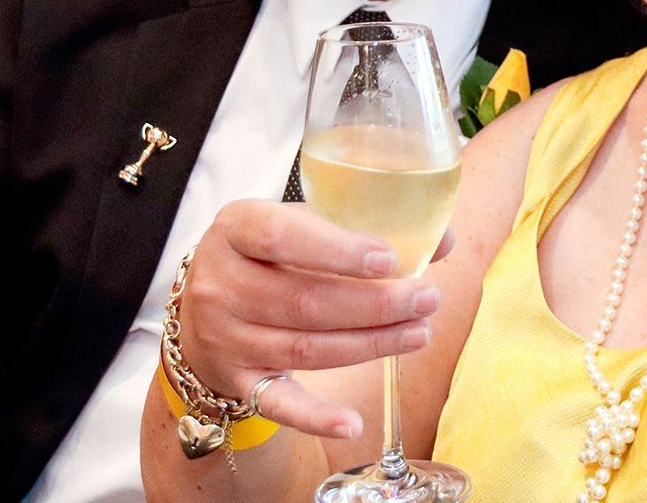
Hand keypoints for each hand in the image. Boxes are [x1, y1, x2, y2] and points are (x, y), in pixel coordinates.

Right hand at [175, 201, 451, 439]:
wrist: (204, 304)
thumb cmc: (267, 254)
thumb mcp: (300, 224)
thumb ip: (363, 226)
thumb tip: (442, 240)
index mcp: (236, 228)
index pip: (282, 237)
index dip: (338, 250)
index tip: (389, 260)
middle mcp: (222, 283)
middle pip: (304, 300)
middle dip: (375, 304)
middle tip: (427, 298)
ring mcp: (225, 336)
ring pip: (305, 348)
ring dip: (369, 345)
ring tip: (419, 332)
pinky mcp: (237, 380)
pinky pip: (279, 403)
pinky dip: (317, 417)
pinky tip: (354, 423)